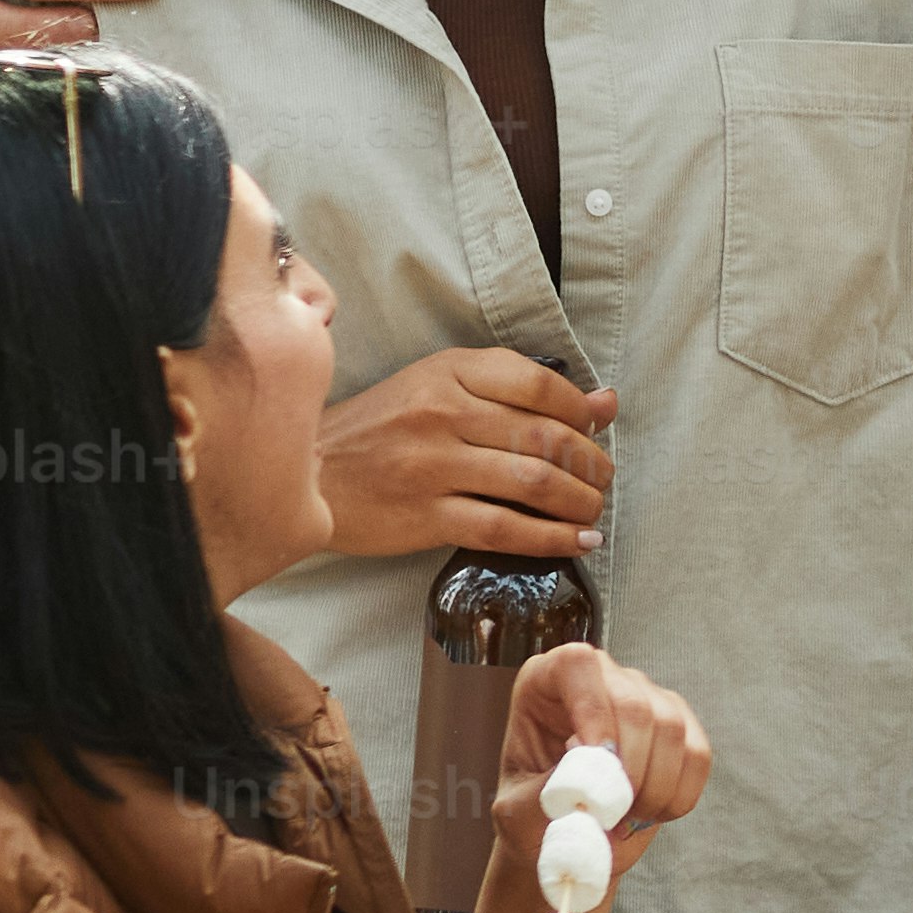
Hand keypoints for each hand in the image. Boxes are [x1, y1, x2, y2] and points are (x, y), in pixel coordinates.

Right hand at [324, 349, 617, 561]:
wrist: (306, 470)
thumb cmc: (382, 428)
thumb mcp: (442, 388)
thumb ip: (520, 391)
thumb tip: (607, 402)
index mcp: (449, 371)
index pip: (539, 384)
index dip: (582, 412)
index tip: (596, 431)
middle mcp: (442, 412)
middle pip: (544, 436)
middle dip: (590, 463)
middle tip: (602, 479)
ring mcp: (431, 465)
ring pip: (531, 482)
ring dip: (579, 502)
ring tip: (592, 511)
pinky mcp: (423, 515)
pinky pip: (503, 528)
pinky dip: (550, 538)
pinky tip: (575, 542)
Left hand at [489, 650, 710, 888]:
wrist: (563, 833)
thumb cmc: (530, 816)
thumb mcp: (517, 809)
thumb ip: (544, 791)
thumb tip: (589, 779)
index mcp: (546, 682)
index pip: (578, 665)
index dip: (593, 709)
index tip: (595, 760)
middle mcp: (602, 679)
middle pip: (634, 701)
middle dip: (629, 766)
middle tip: (612, 813)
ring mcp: (646, 698)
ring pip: (671, 727)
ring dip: (654, 786)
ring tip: (624, 819)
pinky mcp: (679, 728)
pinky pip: (697, 754)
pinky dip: (679, 794)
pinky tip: (652, 814)